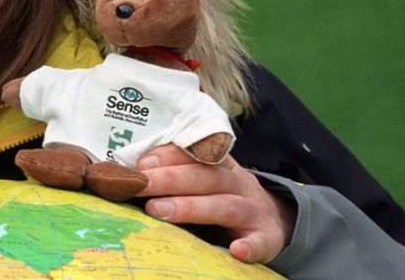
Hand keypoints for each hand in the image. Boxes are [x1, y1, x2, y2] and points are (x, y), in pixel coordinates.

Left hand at [136, 144, 295, 263]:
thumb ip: (178, 174)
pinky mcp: (267, 238)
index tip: (142, 163)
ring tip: (158, 211)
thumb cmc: (223, 198)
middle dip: (170, 179)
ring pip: (224, 206)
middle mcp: (238, 183)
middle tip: (140, 186)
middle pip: (205, 177)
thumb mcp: (207, 180)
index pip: (196, 153)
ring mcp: (254, 211)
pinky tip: (235, 251)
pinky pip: (260, 241)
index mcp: (222, 166)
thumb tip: (130, 174)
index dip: (169, 156)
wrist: (274, 221)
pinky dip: (249, 246)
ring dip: (191, 207)